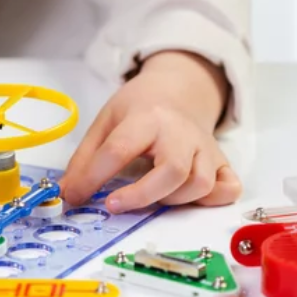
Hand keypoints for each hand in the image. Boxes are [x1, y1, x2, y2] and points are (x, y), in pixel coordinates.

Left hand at [61, 51, 241, 212]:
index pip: (120, 149)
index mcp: (146, 118)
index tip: (77, 196)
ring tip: (151, 199)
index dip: (94, 177)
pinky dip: (212, 199)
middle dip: (142, 195)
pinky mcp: (222, 162)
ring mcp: (205, 148)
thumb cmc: (139, 110)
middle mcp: (180, 133)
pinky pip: (228, 187)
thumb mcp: (105, 122)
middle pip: (173, 169)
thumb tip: (68, 194)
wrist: (177, 90)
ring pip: (201, 183)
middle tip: (114, 206)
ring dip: (174, 200)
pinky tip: (188, 199)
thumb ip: (85, 159)